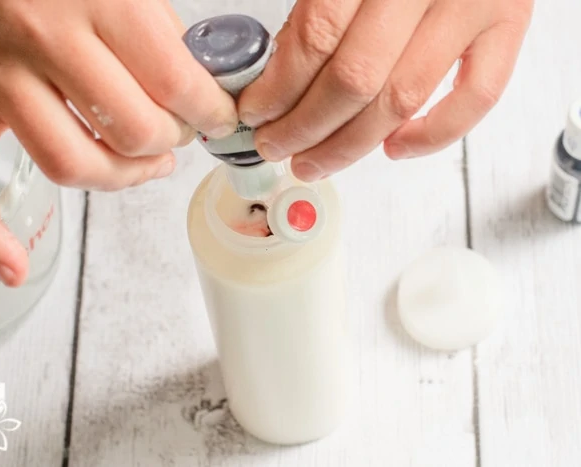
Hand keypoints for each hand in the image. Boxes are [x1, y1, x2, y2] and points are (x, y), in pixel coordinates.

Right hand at [0, 0, 236, 286]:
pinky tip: (14, 267)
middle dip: (171, 144)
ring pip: (69, 164)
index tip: (220, 118)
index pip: (173, 84)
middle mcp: (40, 41)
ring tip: (146, 168)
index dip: (211, 112)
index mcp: (92, 0)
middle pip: (130, 131)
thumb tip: (200, 88)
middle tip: (180, 134)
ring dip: (120, 179)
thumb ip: (160, 31)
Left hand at [239, 0, 532, 180]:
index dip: (278, 89)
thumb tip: (275, 75)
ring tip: (313, 160)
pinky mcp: (508, 20)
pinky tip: (393, 149)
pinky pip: (476, 96)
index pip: (316, 38)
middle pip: (356, 80)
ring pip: (402, 101)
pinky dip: (434, 135)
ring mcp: (474, 3)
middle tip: (275, 145)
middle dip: (304, 128)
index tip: (255, 112)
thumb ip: (315, 5)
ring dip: (348, 145)